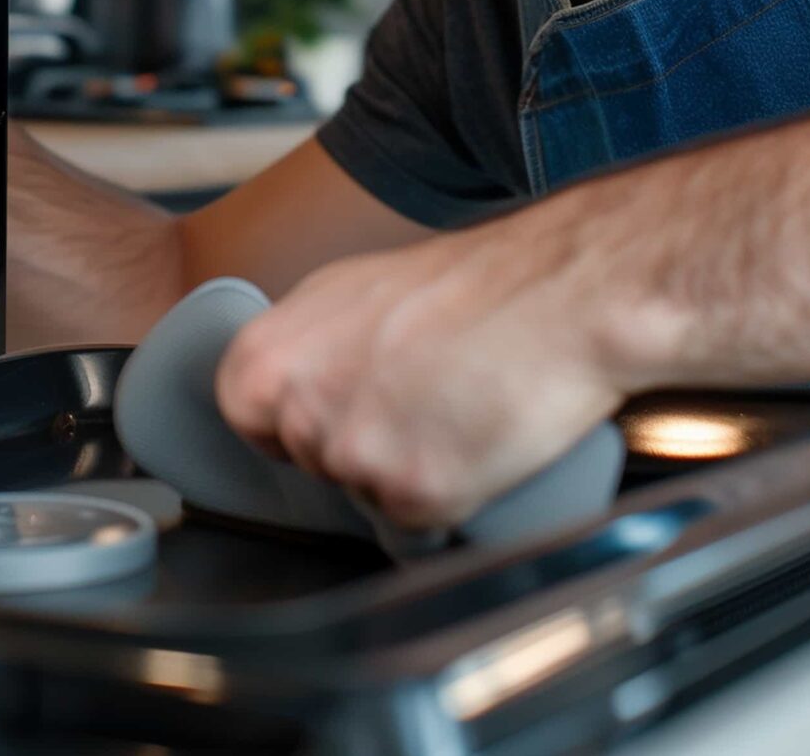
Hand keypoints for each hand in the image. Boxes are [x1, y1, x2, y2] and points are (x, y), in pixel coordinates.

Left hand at [212, 204, 625, 528]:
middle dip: (361, 442)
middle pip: (314, 461)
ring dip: (407, 471)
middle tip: (420, 398)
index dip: (297, 415)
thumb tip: (292, 383)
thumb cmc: (475, 283)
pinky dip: (452, 498)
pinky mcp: (414, 496)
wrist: (561, 293)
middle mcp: (301, 408)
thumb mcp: (355, 290)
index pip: (247, 418)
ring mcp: (356, 457)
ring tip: (457, 409)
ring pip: (367, 495)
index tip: (338, 406)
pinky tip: (478, 443)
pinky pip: (420, 525)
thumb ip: (308, 345)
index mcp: (271, 354)